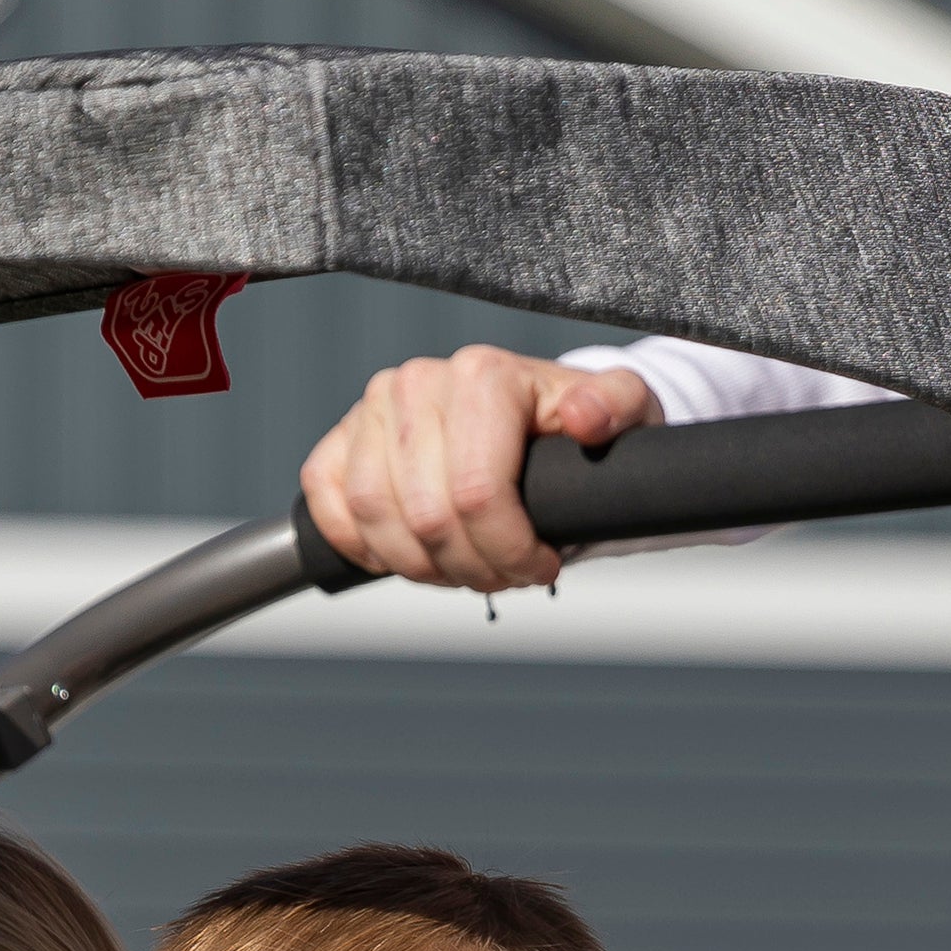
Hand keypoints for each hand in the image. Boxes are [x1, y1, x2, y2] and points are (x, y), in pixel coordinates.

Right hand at [299, 345, 660, 593]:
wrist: (525, 421)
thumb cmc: (572, 428)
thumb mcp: (620, 410)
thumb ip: (617, 405)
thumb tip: (585, 417)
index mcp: (481, 374)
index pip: (477, 494)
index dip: (508, 552)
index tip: (540, 566)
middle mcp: (416, 382)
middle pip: (428, 518)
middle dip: (470, 568)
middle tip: (504, 576)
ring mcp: (371, 411)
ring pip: (375, 520)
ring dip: (420, 567)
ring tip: (462, 569)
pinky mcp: (338, 441)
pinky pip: (330, 508)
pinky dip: (363, 547)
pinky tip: (405, 556)